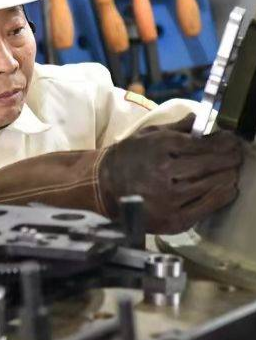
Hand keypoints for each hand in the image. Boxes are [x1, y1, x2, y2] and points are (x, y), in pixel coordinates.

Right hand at [98, 114, 242, 233]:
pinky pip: (206, 207)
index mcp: (159, 148)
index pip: (202, 145)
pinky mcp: (172, 219)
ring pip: (211, 185)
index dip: (223, 142)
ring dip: (227, 176)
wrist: (103, 186)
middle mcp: (164, 173)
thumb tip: (202, 119)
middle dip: (229, 159)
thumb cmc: (127, 157)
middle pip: (210, 165)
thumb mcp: (146, 135)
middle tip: (237, 155)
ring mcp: (169, 199)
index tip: (232, 141)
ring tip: (232, 171)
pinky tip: (228, 189)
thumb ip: (176, 128)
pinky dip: (221, 197)